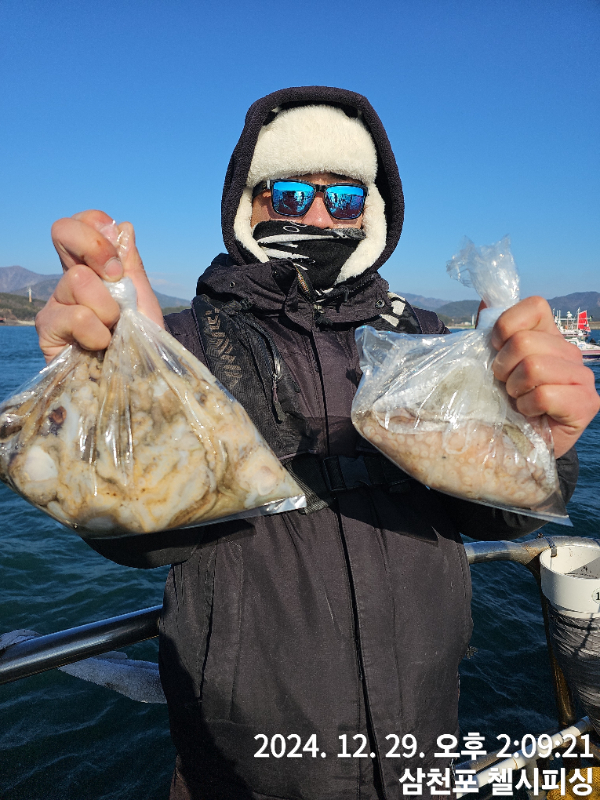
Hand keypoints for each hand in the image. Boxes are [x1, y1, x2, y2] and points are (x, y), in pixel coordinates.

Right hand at [36, 210, 163, 362]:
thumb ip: (132, 266)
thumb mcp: (145, 301)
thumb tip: (123, 227)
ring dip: (108, 309)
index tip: (118, 260)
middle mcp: (69, 280)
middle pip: (62, 231)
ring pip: (78, 279)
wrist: (142, 382)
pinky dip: (97, 332)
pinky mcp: (48, 331)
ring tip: (114, 331)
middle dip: (97, 250)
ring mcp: (55, 304)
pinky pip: (74, 316)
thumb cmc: (143, 343)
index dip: (96, 228)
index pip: (80, 223)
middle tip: (117, 281)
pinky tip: (101, 346)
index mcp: (92, 268)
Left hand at [490, 296, 599, 457]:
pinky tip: (529, 414)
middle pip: (525, 342)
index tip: (495, 349)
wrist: (513, 443)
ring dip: (514, 389)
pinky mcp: (586, 404)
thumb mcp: (489, 362)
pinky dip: (527, 407)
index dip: (505, 327)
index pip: (535, 306)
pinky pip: (544, 395)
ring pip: (534, 367)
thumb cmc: (500, 400)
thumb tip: (486, 299)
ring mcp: (582, 377)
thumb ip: (488, 331)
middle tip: (505, 385)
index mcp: (548, 335)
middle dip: (503, 368)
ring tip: (517, 400)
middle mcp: (569, 351)